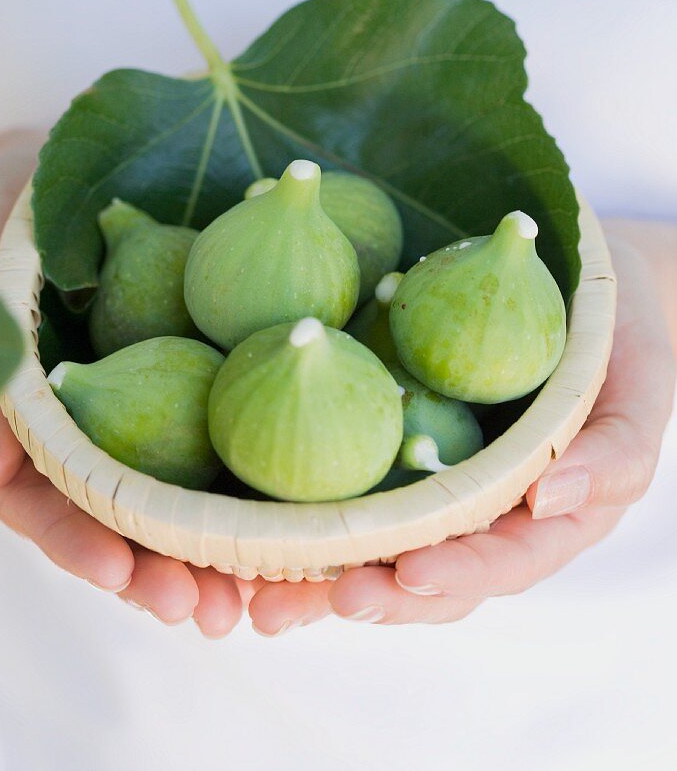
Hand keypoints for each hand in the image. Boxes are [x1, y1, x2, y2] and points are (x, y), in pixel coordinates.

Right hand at [0, 132, 253, 635]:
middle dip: (165, 573)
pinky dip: (265, 475)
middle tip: (212, 614)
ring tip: (267, 597)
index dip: (83, 544)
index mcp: (34, 425)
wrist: (57, 178)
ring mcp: (151, 407)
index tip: (124, 575)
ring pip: (184, 493)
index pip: (49, 501)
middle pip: (126, 520)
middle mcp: (96, 430)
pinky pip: (235, 428)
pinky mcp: (203, 377)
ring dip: (223, 550)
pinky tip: (307, 511)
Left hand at [248, 225, 675, 632]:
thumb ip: (612, 453)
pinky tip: (248, 517)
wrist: (578, 286)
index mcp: (541, 520)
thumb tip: (550, 498)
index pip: (497, 564)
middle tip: (312, 599)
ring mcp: (432, 484)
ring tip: (258, 592)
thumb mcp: (638, 393)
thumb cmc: (620, 343)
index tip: (406, 575)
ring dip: (317, 574)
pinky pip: (347, 484)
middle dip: (371, 595)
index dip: (453, 575)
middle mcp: (479, 516)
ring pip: (375, 545)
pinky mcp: (391, 446)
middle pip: (423, 575)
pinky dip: (300, 511)